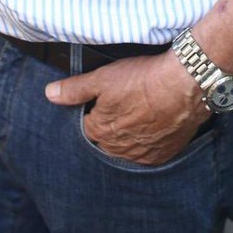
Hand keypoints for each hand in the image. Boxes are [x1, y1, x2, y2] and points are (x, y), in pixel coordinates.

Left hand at [45, 52, 207, 165]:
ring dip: (128, 133)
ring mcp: (142, 154)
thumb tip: (50, 94)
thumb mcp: (102, 77)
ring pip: (126, 147)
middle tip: (122, 102)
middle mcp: (119, 148)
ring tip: (137, 110)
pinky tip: (152, 123)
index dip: (93, 110)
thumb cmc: (142, 79)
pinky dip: (147, 140)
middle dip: (109, 123)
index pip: (86, 125)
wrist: (183, 86)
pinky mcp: (162, 155)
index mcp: (100, 130)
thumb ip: (75, 89)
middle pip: (106, 138)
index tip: (104, 98)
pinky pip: (148, 152)